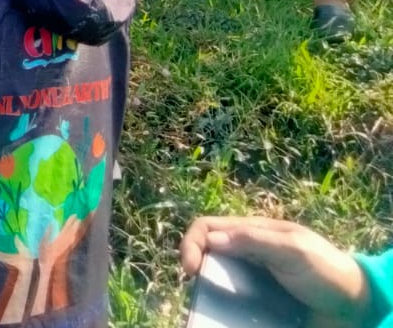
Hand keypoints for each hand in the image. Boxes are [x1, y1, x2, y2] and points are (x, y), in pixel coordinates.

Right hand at [180, 216, 370, 324]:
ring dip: (206, 290)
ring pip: (213, 278)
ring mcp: (250, 278)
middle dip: (193, 266)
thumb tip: (210, 240)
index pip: (207, 227)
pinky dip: (220, 307)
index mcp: (252, 232)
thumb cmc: (327, 271)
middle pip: (205, 252)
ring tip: (207, 305)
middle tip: (195, 288)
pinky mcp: (256, 301)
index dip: (191, 242)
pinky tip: (223, 315)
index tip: (189, 269)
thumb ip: (255, 240)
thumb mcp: (294, 249)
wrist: (353, 308)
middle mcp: (246, 253)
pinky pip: (228, 301)